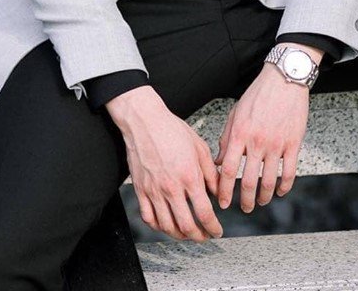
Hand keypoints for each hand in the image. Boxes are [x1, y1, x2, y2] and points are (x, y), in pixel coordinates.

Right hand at [107, 85, 222, 242]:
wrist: (145, 121)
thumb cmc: (171, 129)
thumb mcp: (199, 147)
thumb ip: (210, 173)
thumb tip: (216, 192)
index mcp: (189, 176)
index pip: (204, 213)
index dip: (213, 227)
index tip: (217, 230)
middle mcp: (171, 187)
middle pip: (186, 226)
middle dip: (199, 236)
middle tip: (204, 235)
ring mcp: (154, 190)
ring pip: (167, 226)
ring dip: (180, 235)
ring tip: (187, 233)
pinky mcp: (140, 190)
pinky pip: (148, 217)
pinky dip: (158, 227)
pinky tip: (165, 225)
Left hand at [214, 62, 309, 212]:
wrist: (284, 79)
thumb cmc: (258, 95)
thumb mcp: (236, 113)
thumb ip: (227, 138)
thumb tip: (217, 161)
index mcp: (240, 133)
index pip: (227, 169)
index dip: (223, 190)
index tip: (223, 202)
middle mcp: (257, 142)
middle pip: (248, 181)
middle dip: (244, 201)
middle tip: (243, 208)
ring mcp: (276, 144)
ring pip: (269, 182)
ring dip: (263, 197)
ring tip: (260, 202)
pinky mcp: (293, 144)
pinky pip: (289, 173)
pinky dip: (284, 187)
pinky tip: (280, 192)